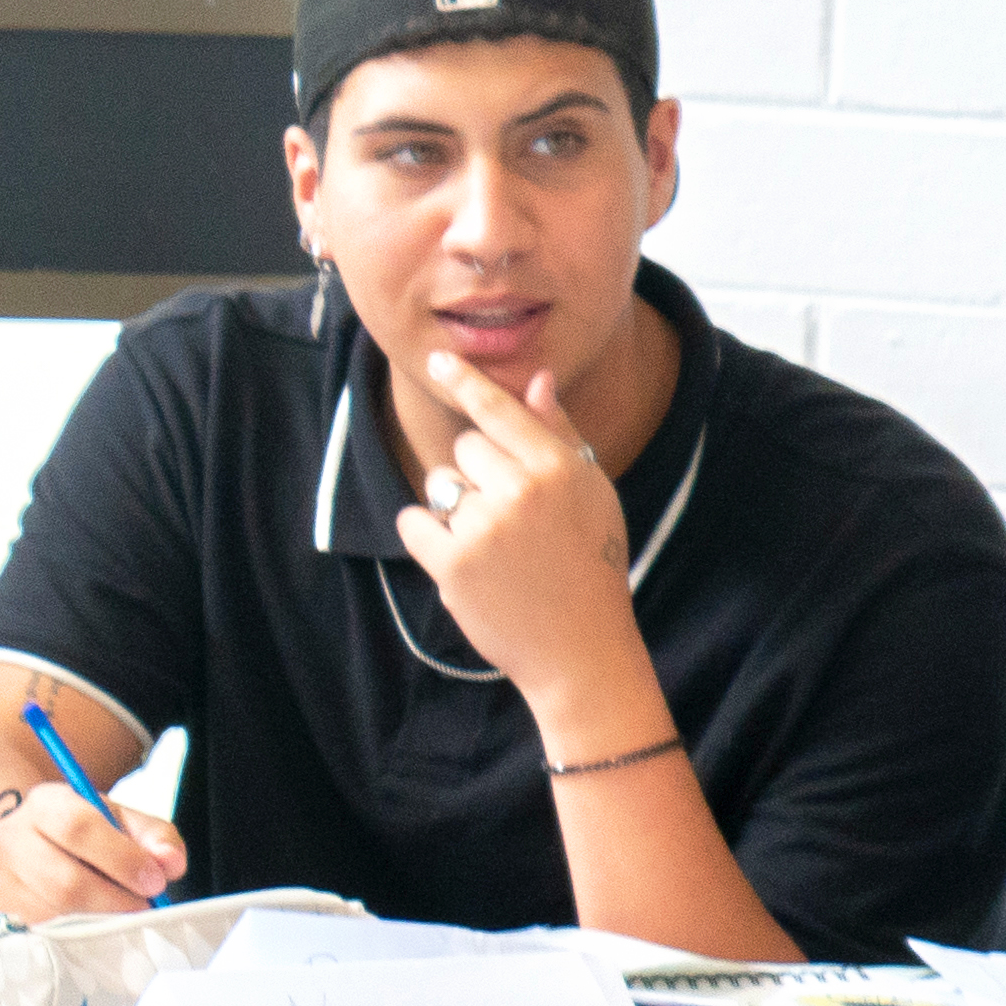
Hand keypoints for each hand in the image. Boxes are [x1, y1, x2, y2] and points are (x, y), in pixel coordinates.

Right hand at [0, 715, 185, 924]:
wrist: (33, 848)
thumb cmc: (86, 836)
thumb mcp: (123, 822)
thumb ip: (156, 837)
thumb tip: (169, 863)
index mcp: (44, 803)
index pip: (77, 827)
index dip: (121, 859)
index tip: (155, 881)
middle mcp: (11, 838)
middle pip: (64, 881)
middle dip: (114, 900)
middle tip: (143, 906)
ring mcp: (0, 880)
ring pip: (55, 914)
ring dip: (100, 922)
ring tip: (121, 915)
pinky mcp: (0, 914)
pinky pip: (45, 935)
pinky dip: (79, 936)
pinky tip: (94, 926)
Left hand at [386, 348, 650, 702]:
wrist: (580, 646)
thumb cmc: (589, 563)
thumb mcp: (591, 494)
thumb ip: (559, 435)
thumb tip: (537, 380)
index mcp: (559, 468)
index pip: (499, 412)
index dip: (465, 382)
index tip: (437, 359)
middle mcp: (521, 490)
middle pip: (465, 448)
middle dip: (478, 476)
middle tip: (513, 520)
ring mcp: (485, 526)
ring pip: (440, 485)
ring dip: (456, 509)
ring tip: (496, 547)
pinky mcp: (453, 562)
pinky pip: (414, 521)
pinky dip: (427, 536)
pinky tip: (462, 560)